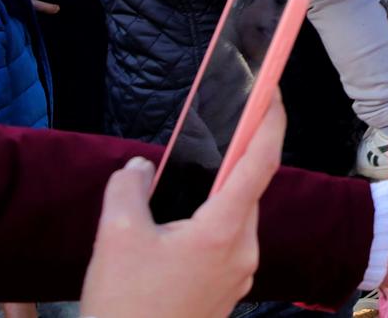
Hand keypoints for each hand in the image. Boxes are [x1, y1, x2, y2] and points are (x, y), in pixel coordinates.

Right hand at [78, 91, 287, 317]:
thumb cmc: (126, 305)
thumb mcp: (115, 239)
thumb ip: (128, 190)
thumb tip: (139, 168)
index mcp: (225, 229)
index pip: (261, 160)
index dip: (271, 120)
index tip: (272, 90)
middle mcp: (243, 249)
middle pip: (247, 190)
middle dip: (231, 162)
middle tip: (214, 137)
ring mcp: (239, 275)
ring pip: (235, 219)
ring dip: (215, 200)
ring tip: (176, 195)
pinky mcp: (227, 293)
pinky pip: (225, 246)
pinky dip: (209, 227)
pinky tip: (174, 235)